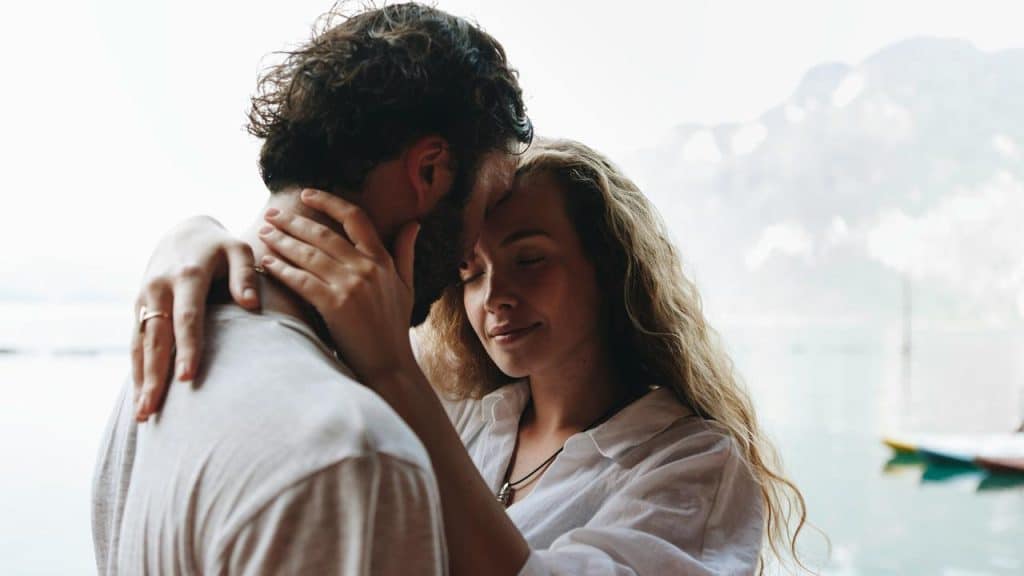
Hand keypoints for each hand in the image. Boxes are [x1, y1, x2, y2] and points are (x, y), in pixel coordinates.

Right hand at [132, 216, 259, 421]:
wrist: (183, 231)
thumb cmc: (220, 246)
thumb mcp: (238, 249)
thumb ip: (246, 274)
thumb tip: (252, 304)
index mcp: (186, 276)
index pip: (187, 318)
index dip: (187, 348)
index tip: (188, 378)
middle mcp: (159, 289)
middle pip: (156, 339)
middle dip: (154, 376)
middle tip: (153, 410)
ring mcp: (145, 299)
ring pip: (140, 345)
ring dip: (140, 379)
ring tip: (143, 415)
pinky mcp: (139, 308)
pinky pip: (135, 342)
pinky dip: (137, 369)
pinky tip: (141, 395)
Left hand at [257, 189, 419, 382]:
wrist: (390, 365)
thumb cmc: (394, 327)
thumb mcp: (406, 285)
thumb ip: (405, 252)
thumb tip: (414, 223)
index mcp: (382, 260)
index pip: (355, 218)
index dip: (329, 202)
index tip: (306, 194)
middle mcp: (367, 268)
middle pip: (323, 234)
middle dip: (293, 221)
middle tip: (271, 213)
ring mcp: (351, 286)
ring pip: (309, 254)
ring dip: (282, 241)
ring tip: (264, 232)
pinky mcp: (335, 306)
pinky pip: (302, 281)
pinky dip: (282, 269)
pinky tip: (267, 262)